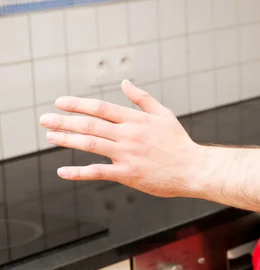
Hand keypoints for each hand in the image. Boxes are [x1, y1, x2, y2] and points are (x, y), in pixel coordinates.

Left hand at [39, 80, 202, 197]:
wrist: (193, 169)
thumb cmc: (179, 143)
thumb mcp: (164, 115)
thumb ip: (142, 99)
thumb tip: (125, 83)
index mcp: (136, 120)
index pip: (100, 108)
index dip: (78, 104)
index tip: (60, 103)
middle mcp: (128, 135)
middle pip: (90, 124)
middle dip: (64, 120)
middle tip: (44, 119)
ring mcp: (127, 155)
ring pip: (90, 144)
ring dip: (67, 139)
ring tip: (50, 136)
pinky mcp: (128, 174)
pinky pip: (98, 172)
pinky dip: (78, 172)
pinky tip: (63, 172)